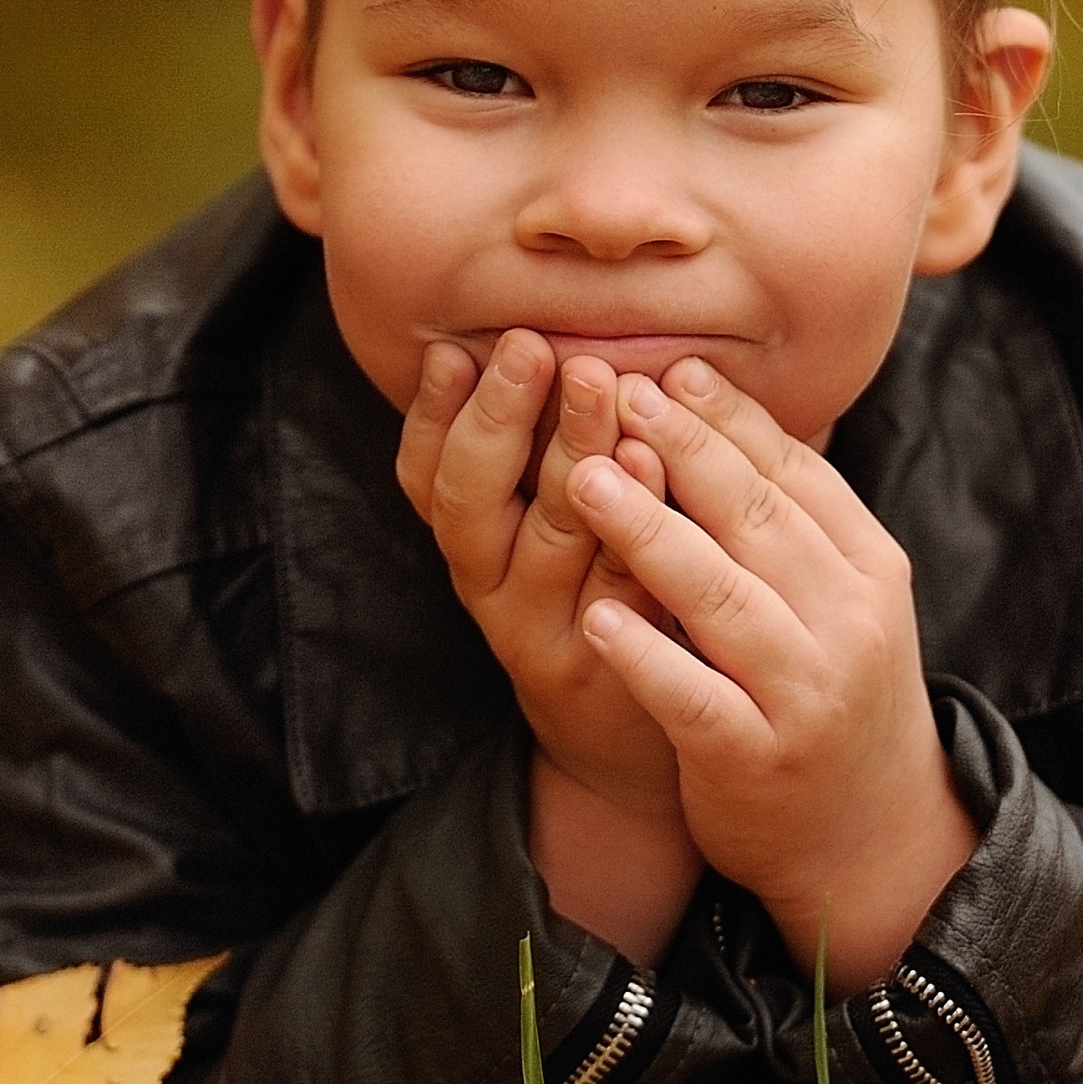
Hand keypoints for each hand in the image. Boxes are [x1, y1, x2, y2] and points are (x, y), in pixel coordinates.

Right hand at [397, 334, 700, 959]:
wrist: (634, 751)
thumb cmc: (602, 607)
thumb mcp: (550, 531)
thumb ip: (547, 451)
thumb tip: (557, 332)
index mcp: (473, 548)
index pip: (427, 478)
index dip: (433, 416)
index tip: (454, 350)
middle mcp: (493, 591)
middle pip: (474, 500)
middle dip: (498, 417)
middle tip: (532, 345)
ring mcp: (552, 633)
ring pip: (550, 536)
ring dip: (570, 451)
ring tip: (599, 380)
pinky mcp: (614, 667)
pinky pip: (621, 585)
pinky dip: (634, 521)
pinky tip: (655, 464)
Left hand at [567, 359, 978, 987]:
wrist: (869, 835)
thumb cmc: (831, 694)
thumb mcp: (838, 599)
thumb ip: (788, 517)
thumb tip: (711, 407)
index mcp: (869, 568)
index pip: (795, 473)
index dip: (727, 417)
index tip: (663, 366)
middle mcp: (849, 623)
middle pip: (756, 518)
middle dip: (681, 449)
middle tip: (611, 389)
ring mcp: (807, 694)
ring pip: (722, 599)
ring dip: (649, 534)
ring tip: (582, 479)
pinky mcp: (758, 758)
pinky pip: (694, 697)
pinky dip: (646, 656)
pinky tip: (597, 618)